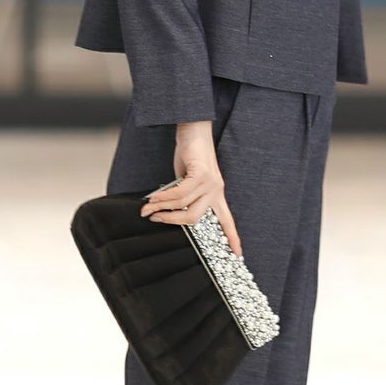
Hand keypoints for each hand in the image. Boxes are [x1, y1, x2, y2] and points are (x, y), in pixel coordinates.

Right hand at [139, 121, 242, 256]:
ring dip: (161, 208)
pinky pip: (179, 193)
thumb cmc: (189, 155)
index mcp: (216, 195)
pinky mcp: (202, 175)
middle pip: (194, 218)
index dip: (232, 238)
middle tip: (153, 218)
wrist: (193, 129)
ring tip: (147, 207)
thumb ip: (181, 197)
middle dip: (170, 221)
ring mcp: (211, 183)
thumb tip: (164, 212)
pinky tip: (153, 198)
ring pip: (183, 206)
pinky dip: (163, 198)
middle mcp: (217, 191)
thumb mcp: (185, 181)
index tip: (238, 255)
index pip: (226, 220)